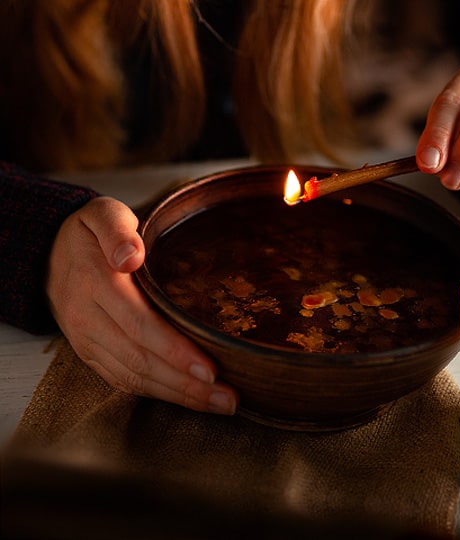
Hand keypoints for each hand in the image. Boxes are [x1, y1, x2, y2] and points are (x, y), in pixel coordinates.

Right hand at [46, 197, 237, 414]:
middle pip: (141, 360)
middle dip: (187, 384)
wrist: (47, 253)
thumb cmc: (89, 233)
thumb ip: (117, 231)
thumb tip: (131, 256)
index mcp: (97, 284)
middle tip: (228, 398)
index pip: (140, 325)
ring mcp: (88, 341)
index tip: (210, 369)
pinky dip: (156, 393)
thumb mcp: (103, 214)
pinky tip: (187, 398)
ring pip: (134, 377)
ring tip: (219, 404)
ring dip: (178, 395)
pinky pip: (122, 380)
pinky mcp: (90, 354)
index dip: (175, 351)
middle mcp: (90, 319)